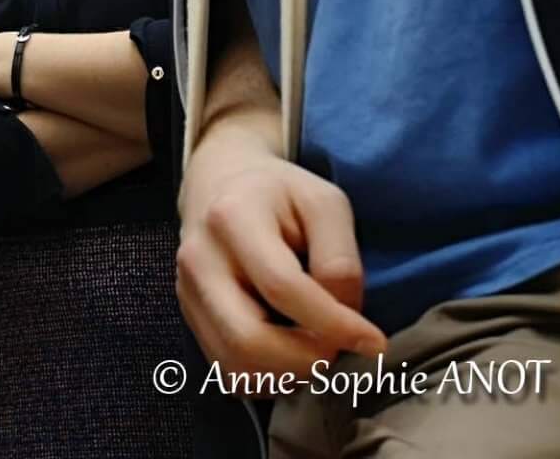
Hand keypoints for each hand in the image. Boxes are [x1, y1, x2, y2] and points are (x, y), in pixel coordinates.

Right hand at [176, 121, 387, 379]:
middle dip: (306, 360)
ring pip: (234, 365)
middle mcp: (199, 259)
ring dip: (288, 374)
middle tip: (338, 349)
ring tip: (316, 350)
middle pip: (247, 339)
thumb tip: (344, 319)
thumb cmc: (279, 193)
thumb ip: (340, 259)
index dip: (333, 324)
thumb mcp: (324, 203)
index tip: (373, 341)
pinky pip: (227, 370)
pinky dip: (267, 377)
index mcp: (232, 218)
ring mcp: (187, 291)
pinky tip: (290, 354)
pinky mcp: (189, 315)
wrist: (220, 183)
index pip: (282, 287)